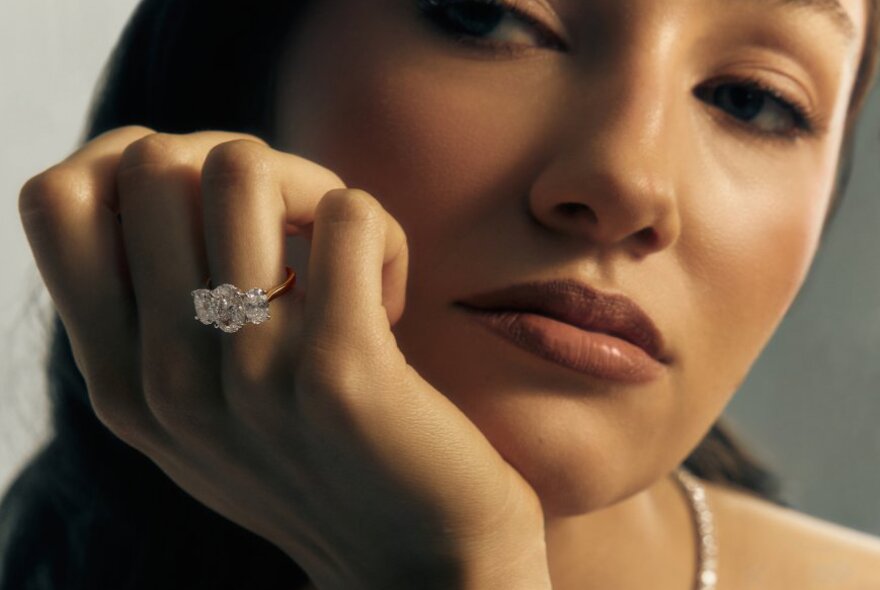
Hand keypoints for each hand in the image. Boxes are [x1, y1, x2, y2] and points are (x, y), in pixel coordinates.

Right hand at [19, 127, 551, 589]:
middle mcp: (164, 378)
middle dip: (239, 165)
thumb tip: (153, 163)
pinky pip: (349, 216)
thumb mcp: (201, 407)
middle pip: (155, 161)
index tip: (204, 201)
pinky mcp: (340, 370)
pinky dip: (383, 238)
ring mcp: (247, 375)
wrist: (414, 557)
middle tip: (293, 234)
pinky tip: (389, 304)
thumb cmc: (316, 462)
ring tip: (340, 266)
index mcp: (119, 380)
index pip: (55, 199)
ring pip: (245, 167)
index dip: (130, 158)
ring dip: (313, 191)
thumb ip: (155, 313)